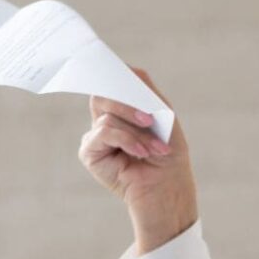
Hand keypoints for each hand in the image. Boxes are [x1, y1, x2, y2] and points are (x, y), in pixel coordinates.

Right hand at [78, 68, 198, 253]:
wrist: (168, 188)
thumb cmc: (169, 154)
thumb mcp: (163, 116)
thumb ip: (145, 92)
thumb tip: (127, 70)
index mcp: (123, 107)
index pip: (112, 80)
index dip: (113, 72)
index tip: (120, 70)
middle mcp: (107, 118)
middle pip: (103, 92)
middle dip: (127, 103)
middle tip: (149, 119)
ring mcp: (96, 135)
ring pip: (107, 114)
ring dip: (136, 132)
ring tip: (155, 149)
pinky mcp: (89, 152)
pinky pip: (103, 132)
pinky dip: (126, 140)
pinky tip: (140, 154)